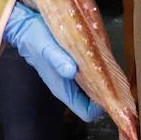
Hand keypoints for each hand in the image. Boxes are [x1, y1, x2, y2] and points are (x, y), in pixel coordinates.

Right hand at [3, 2, 103, 122]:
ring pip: (95, 87)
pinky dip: (99, 67)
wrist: (25, 27)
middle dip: (107, 92)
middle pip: (94, 101)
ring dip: (104, 79)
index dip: (101, 107)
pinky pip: (92, 73)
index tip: (111, 92)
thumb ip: (58, 60)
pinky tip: (103, 54)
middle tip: (116, 75)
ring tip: (111, 64)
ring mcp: (72, 77)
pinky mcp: (74, 65)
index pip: (87, 112)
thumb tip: (72, 71)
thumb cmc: (35, 40)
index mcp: (63, 90)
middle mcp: (70, 87)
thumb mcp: (46, 48)